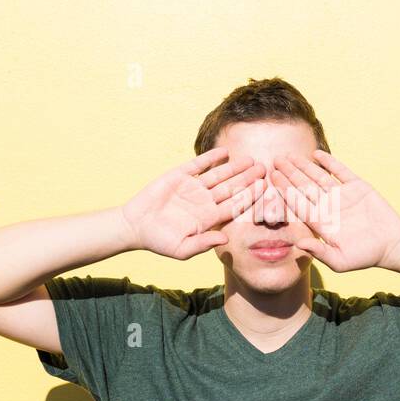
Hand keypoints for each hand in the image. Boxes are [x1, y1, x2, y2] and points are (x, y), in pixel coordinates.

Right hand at [121, 147, 265, 259]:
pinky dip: (211, 158)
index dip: (249, 198)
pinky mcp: (180, 175)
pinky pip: (199, 164)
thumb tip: (226, 240)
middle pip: (231, 188)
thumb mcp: (182, 249)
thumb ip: (204, 244)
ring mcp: (193, 187)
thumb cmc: (159, 241)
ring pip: (219, 175)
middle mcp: (205, 201)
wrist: (135, 226)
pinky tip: (225, 152)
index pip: (234, 206)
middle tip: (264, 169)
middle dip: (247, 179)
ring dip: (234, 167)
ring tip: (250, 159)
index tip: (264, 190)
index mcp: (209, 218)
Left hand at [268, 149, 399, 272]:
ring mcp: (342, 195)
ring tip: (290, 156)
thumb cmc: (365, 256)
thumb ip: (319, 252)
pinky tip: (316, 154)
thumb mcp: (340, 261)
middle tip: (274, 161)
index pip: (297, 204)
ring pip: (318, 177)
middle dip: (289, 174)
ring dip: (304, 166)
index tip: (272, 179)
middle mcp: (328, 206)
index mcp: (320, 222)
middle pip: (303, 187)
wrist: (392, 245)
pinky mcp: (357, 187)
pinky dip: (329, 162)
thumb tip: (298, 244)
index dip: (284, 191)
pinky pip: (340, 171)